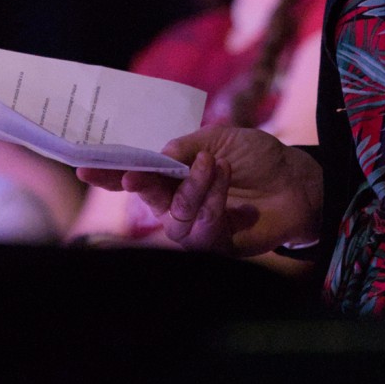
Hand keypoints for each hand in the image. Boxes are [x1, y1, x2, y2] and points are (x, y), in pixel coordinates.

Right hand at [76, 126, 321, 257]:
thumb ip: (188, 145)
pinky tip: (224, 179)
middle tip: (140, 173)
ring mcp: (198, 227)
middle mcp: (180, 204)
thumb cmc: (259, 157)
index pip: (137, 177)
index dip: (110, 174)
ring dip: (192, 189)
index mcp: (175, 176)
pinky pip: (202, 233)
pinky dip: (212, 203)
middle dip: (143, 186)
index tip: (85, 167)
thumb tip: (158, 153)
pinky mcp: (218, 245)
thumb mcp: (222, 138)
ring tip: (214, 164)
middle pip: (148, 201)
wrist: (299, 180)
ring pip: (175, 219)